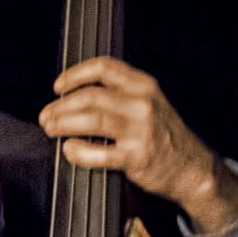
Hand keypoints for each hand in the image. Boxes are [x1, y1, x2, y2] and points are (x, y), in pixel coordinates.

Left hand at [38, 56, 237, 233]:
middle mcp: (142, 103)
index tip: (58, 86)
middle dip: (62, 105)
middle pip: (91, 95)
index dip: (75, 74)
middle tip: (46, 115)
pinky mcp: (136, 156)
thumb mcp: (149, 104)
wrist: (191, 168)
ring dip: (64, 123)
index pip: (104, 68)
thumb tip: (77, 98)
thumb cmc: (165, 138)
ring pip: (92, 119)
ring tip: (50, 128)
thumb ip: (120, 96)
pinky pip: (98, 152)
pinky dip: (78, 151)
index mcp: (143, 85)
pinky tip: (69, 149)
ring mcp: (140, 130)